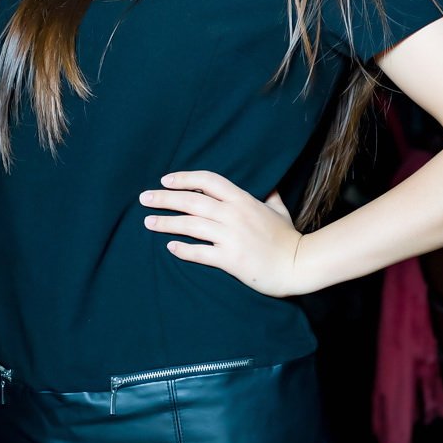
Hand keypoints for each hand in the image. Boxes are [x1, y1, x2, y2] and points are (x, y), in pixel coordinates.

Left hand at [139, 170, 302, 297]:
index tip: (165, 180)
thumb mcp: (279, 210)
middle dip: (165, 198)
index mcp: (243, 200)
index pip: (208, 181)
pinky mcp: (230, 259)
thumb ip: (270, 195)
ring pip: (191, 225)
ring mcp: (231, 237)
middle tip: (144, 198)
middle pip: (192, 201)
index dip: (185, 178)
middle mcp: (234, 215)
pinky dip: (183, 249)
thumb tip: (268, 184)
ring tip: (147, 222)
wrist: (298, 265)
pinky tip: (170, 247)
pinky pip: (200, 253)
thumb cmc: (288, 238)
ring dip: (166, 222)